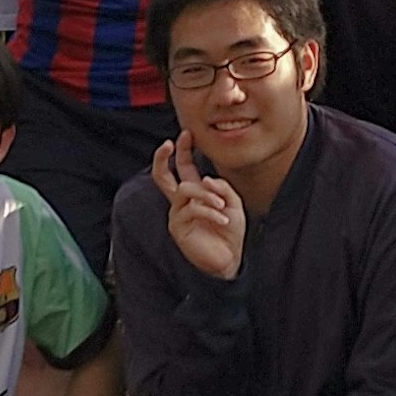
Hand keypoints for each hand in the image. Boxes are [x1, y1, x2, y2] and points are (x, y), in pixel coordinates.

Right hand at [147, 135, 246, 281]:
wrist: (229, 261)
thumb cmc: (230, 233)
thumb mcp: (234, 205)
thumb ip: (222, 189)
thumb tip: (205, 179)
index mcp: (195, 194)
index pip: (183, 167)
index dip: (183, 150)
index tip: (186, 134)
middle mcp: (182, 202)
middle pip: (161, 176)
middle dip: (162, 158)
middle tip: (168, 143)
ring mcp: (177, 214)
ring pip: (185, 190)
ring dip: (206, 196)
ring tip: (222, 208)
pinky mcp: (178, 228)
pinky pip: (192, 210)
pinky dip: (210, 212)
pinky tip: (223, 220)